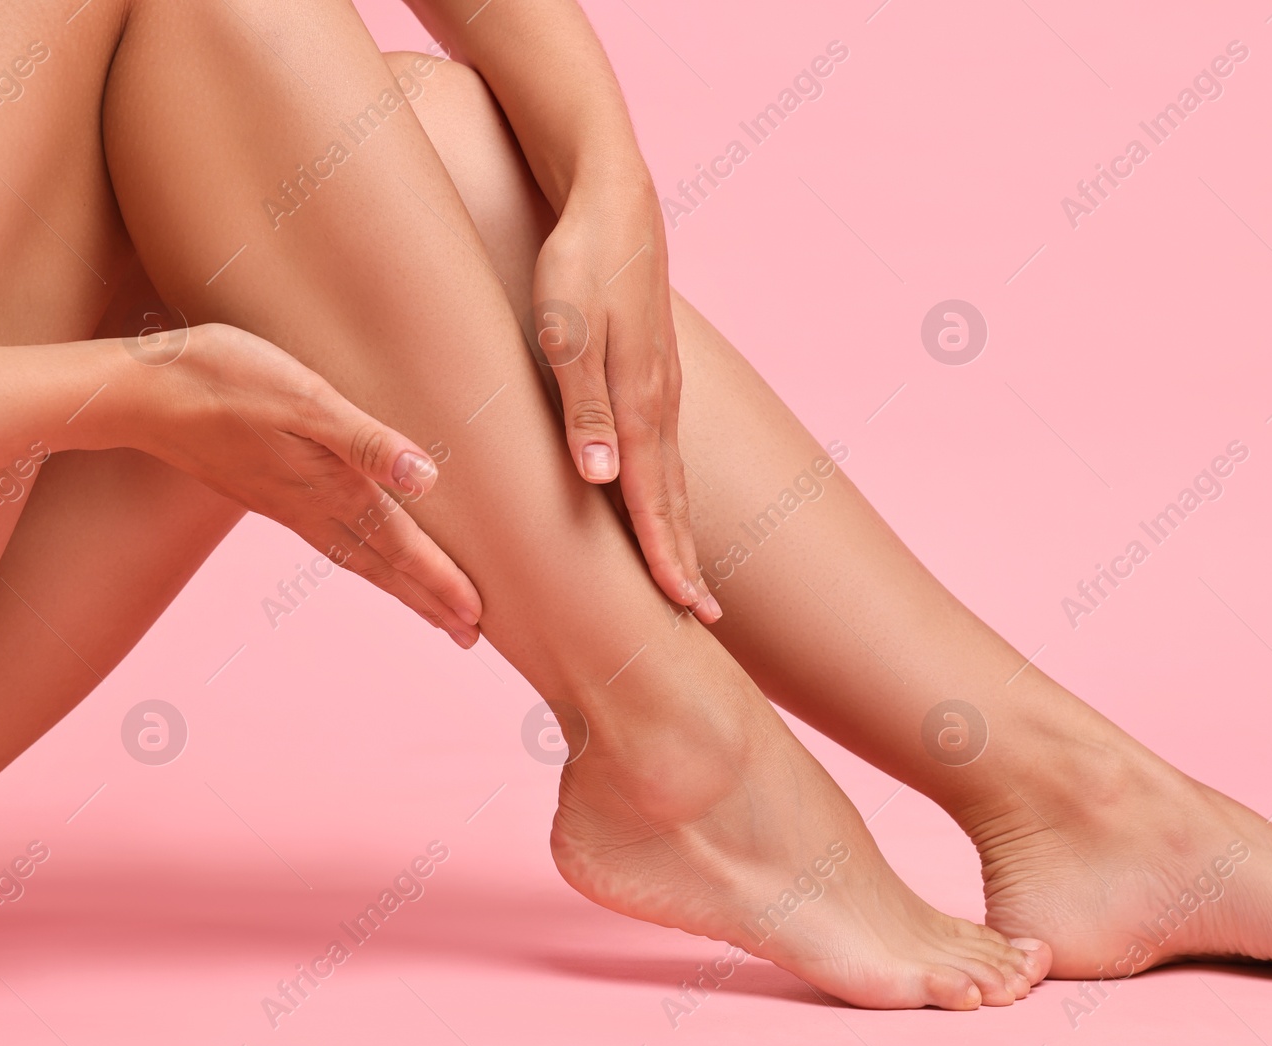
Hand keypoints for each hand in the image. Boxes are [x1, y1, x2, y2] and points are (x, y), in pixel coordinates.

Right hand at [126, 323, 482, 646]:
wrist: (138, 392)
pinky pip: (331, 542)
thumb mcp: (306, 399)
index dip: (442, 582)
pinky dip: (363, 562)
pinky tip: (365, 559)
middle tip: (470, 638)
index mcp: (332, 488)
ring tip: (432, 612)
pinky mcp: (269, 492)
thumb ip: (367, 441)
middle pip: (384, 567)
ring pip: (358, 560)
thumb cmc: (225, 381)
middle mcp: (313, 507)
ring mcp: (288, 505)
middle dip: (429, 602)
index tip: (477, 619)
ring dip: (399, 588)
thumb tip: (426, 480)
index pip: (402, 547)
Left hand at [531, 176, 718, 622]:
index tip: (684, 612)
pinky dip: (670, 492)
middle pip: (675, 499)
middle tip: (704, 621)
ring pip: (674, 477)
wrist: (614, 198)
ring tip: (690, 577)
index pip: (654, 501)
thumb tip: (600, 480)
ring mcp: (662, 390)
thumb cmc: (580, 263)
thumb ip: (584, 408)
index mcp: (640, 403)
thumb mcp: (567, 331)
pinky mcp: (653, 374)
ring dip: (682, 531)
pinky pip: (666, 450)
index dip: (666, 560)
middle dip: (687, 562)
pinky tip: (664, 500)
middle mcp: (660, 405)